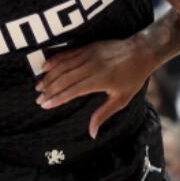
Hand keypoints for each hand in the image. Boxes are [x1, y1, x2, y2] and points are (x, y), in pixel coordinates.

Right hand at [36, 38, 154, 137]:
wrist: (141, 51)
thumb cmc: (133, 78)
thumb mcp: (122, 99)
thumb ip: (104, 114)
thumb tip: (92, 133)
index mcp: (100, 80)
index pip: (73, 90)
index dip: (57, 98)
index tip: (45, 105)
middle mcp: (92, 66)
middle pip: (65, 79)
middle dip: (49, 89)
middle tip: (38, 99)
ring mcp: (89, 55)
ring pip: (63, 66)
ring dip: (49, 76)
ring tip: (38, 86)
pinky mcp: (88, 47)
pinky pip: (67, 53)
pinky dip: (55, 60)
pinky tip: (45, 66)